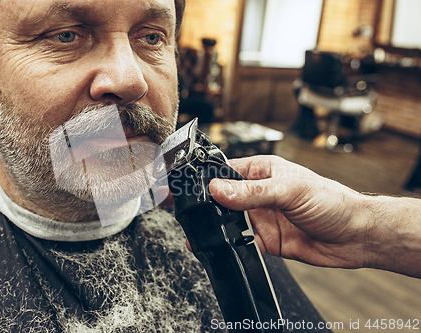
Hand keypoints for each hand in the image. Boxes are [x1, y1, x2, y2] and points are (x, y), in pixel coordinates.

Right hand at [209, 155, 370, 268]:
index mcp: (263, 171)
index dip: (210, 180)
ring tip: (206, 230)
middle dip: (210, 206)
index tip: (193, 190)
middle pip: (224, 199)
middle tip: (195, 213)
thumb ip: (252, 192)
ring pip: (230, 222)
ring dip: (219, 227)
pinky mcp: (266, 240)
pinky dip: (232, 246)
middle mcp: (259, 193)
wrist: (356, 236)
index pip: (227, 171)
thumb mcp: (290, 190)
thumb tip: (218, 190)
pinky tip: (226, 245)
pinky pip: (242, 243)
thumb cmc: (332, 201)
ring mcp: (262, 217)